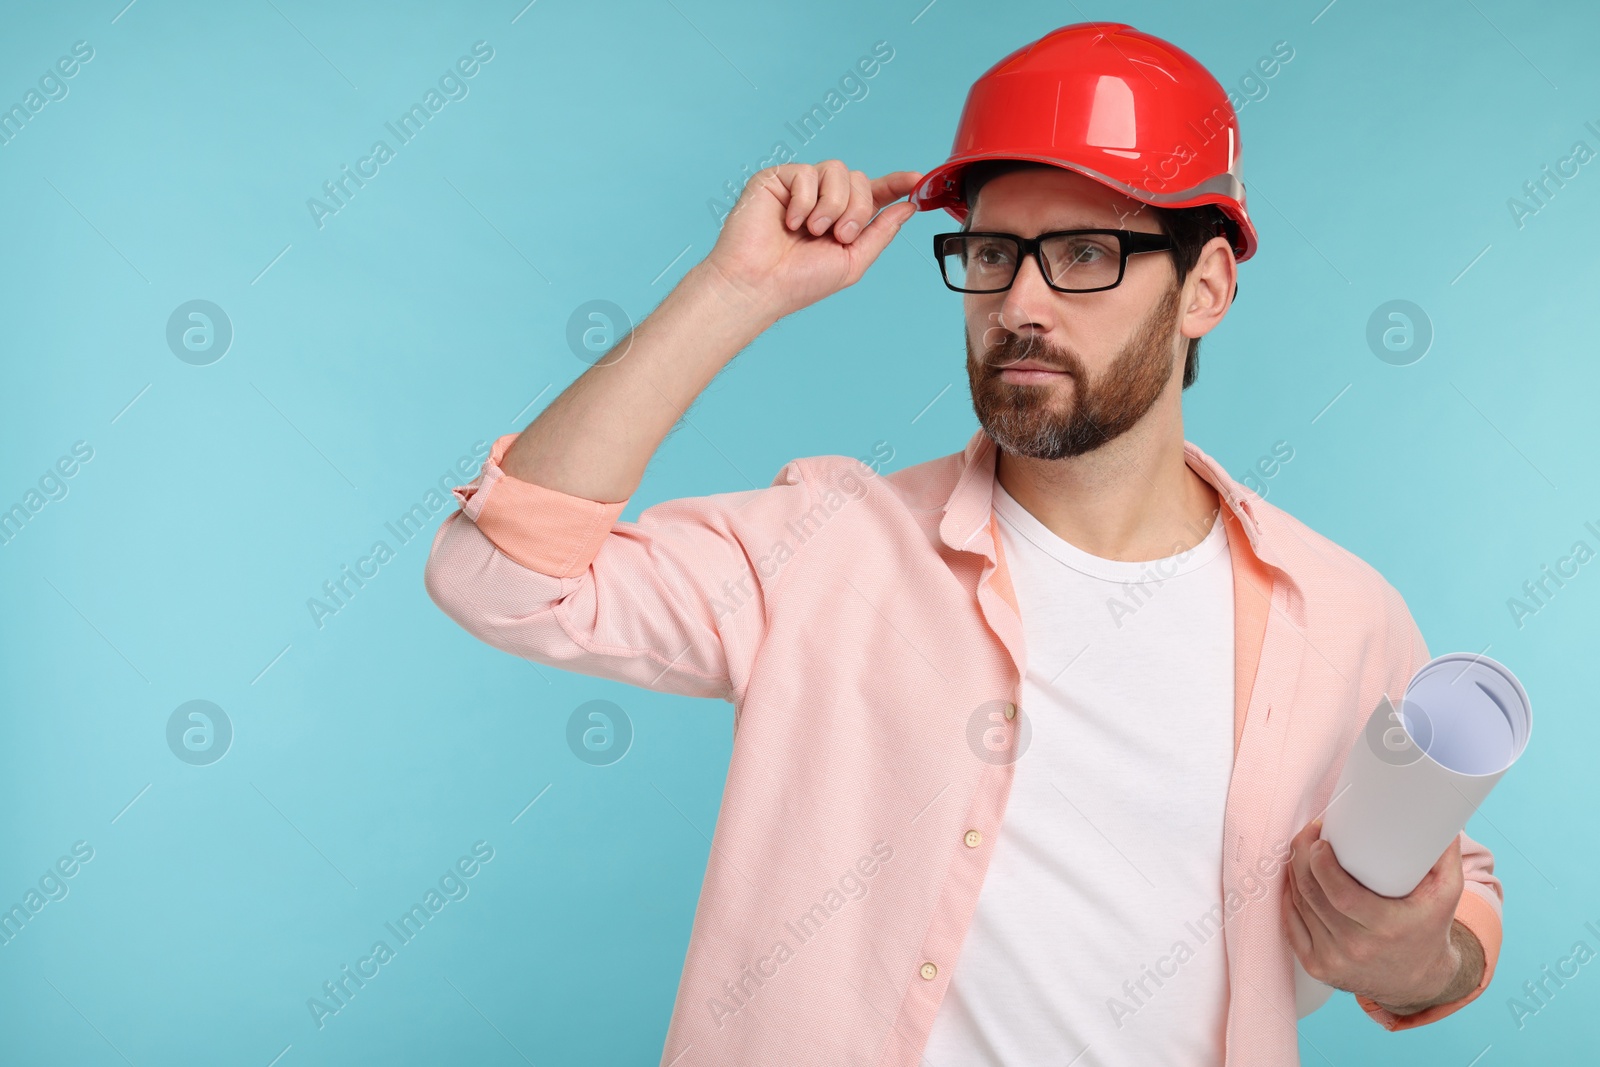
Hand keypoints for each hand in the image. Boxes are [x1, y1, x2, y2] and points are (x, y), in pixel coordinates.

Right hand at [704, 160, 923, 322]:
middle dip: (856, 208)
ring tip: (812, 230)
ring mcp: (799, 188)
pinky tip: (789, 222)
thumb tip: (908, 208)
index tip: (916, 180)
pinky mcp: (776, 179)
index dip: (896, 184)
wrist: (759, 285)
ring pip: (836, 171)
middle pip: (859, 179)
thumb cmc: (798, 282)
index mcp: (842, 219)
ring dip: (832, 205)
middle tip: (839, 236)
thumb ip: (880, 232)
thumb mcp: (852, 261)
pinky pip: (805, 173)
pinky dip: (803, 202)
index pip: (874, 193)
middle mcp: (822, 200)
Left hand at [1283, 818, 1467, 1011]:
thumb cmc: (1430, 928)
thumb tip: (1438, 815)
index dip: (1322, 864)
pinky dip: (1290, 899)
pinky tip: (1294, 880)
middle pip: (1313, 894)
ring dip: (1294, 873)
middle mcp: (1356, 949)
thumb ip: (1444, 854)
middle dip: (1302, 857)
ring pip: (1300, 905)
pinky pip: (1292, 925)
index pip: (1341, 895)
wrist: (1420, 981)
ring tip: (1303, 851)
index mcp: (1387, 928)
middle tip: (1309, 835)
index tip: (1320, 840)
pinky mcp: (1317, 968)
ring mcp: (1333, 961)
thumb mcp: (1447, 893)